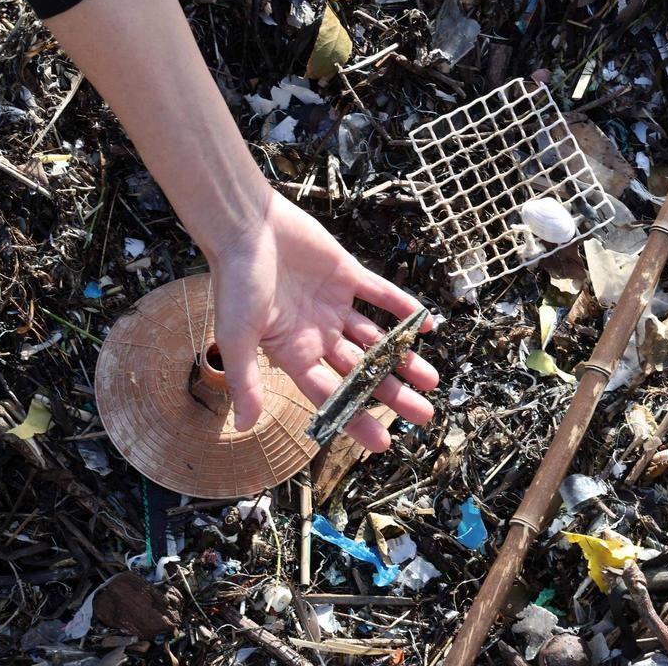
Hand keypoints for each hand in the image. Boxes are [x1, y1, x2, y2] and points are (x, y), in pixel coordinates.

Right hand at [207, 190, 438, 450]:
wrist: (244, 225)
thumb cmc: (235, 282)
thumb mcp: (238, 337)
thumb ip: (244, 382)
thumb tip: (242, 426)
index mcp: (293, 353)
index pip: (331, 394)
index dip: (356, 418)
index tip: (384, 441)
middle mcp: (316, 333)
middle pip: (360, 371)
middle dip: (391, 393)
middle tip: (423, 414)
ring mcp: (332, 304)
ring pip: (375, 338)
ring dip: (402, 357)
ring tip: (431, 380)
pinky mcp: (345, 273)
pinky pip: (380, 294)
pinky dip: (402, 308)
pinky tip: (425, 326)